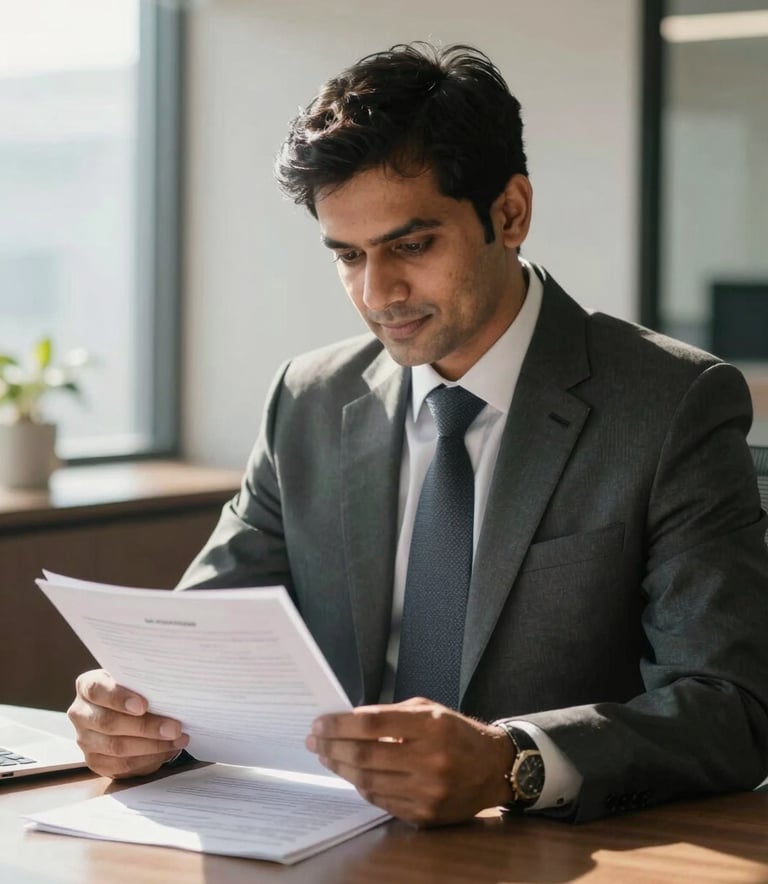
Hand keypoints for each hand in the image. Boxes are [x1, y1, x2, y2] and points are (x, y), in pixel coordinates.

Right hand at [68, 669, 188, 778]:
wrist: (126, 710)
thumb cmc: (134, 690)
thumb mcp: (135, 680)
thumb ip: (143, 682)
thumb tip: (170, 690)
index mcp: (87, 686)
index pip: (96, 690)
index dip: (119, 698)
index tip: (143, 706)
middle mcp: (80, 713)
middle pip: (108, 723)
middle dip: (145, 727)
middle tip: (174, 728)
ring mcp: (85, 739)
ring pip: (116, 747)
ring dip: (151, 746)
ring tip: (177, 740)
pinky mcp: (94, 761)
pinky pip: (120, 765)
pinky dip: (147, 759)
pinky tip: (166, 751)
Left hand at [306, 697, 513, 825]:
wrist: (493, 768)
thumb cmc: (456, 732)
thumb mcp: (429, 710)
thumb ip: (391, 714)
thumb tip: (348, 721)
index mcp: (430, 726)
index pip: (372, 723)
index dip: (340, 724)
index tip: (320, 723)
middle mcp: (430, 759)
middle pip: (365, 755)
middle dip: (332, 747)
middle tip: (314, 740)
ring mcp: (427, 791)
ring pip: (368, 781)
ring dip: (340, 768)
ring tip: (326, 757)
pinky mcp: (424, 814)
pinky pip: (381, 801)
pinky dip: (362, 786)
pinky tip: (351, 774)